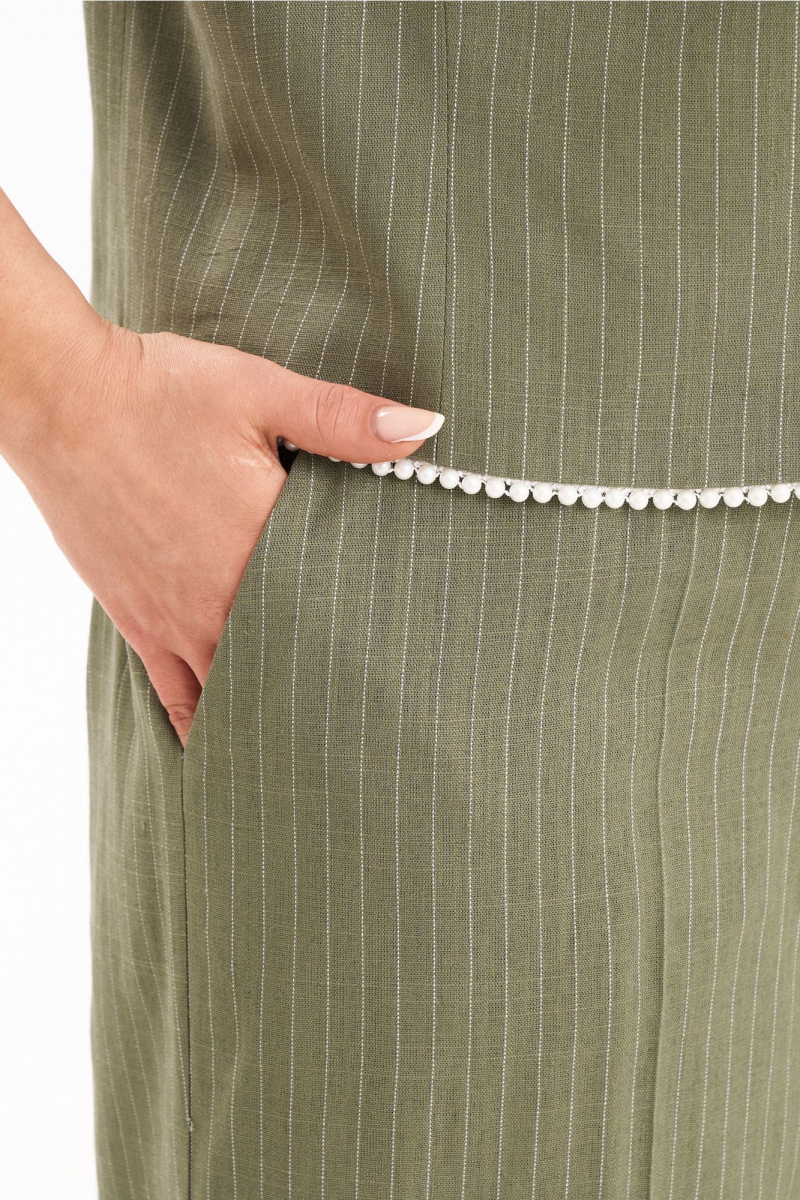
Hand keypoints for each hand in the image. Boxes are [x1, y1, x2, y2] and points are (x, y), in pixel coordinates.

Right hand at [14, 323, 444, 746]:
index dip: (377, 644)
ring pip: (237, 692)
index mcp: (265, 546)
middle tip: (375, 721)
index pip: (340, 615)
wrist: (63, 401)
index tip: (412, 669)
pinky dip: (202, 722)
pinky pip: (174, 694)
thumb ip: (345, 421)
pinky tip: (224, 747)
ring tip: (316, 745)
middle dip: (333, 690)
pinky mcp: (138, 622)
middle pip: (293, 667)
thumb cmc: (162, 393)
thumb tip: (424, 429)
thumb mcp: (262, 391)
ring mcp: (176, 619)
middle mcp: (221, 599)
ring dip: (273, 713)